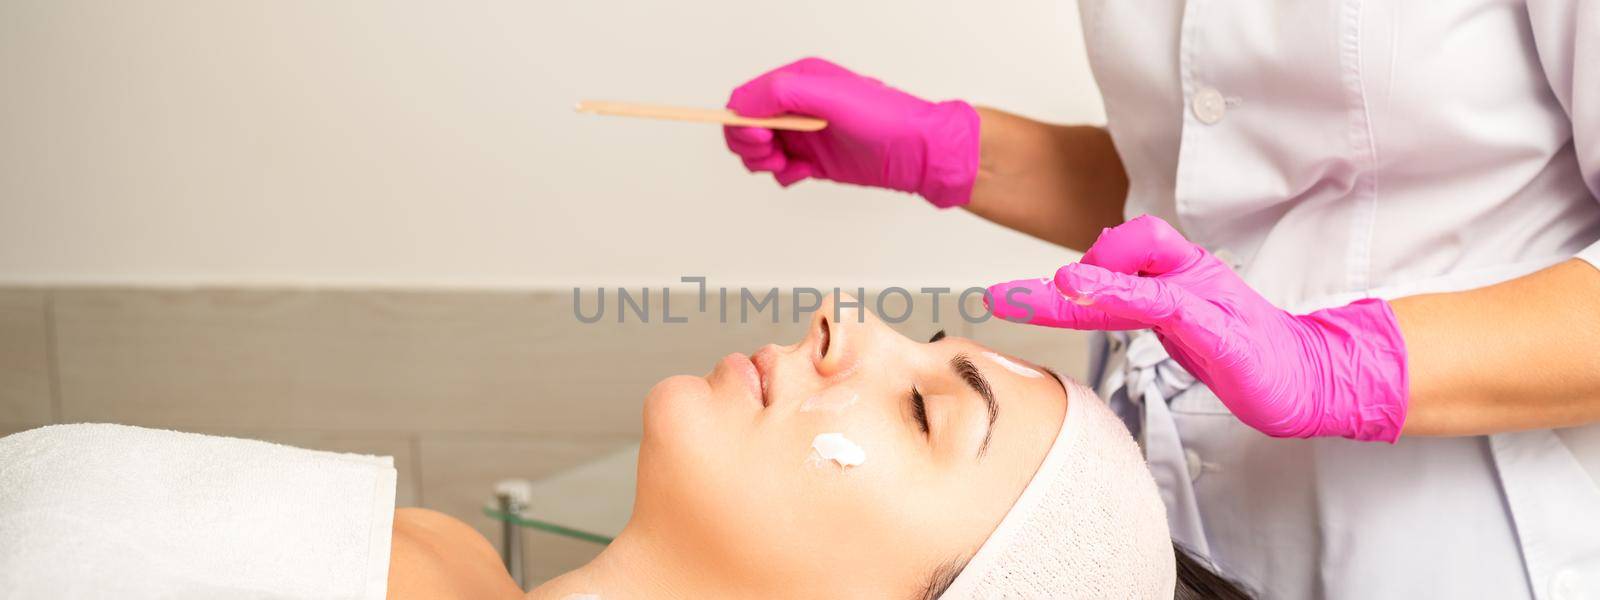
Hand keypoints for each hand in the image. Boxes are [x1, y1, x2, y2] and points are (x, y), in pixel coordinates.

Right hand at [723, 57, 979, 207]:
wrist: (919, 152)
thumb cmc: (884, 118)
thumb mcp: (830, 97)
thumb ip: (784, 93)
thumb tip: (744, 107)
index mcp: (798, 80)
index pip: (746, 97)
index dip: (742, 120)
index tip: (761, 138)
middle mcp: (797, 105)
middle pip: (745, 126)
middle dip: (750, 145)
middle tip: (772, 155)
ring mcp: (803, 133)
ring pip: (758, 151)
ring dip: (764, 162)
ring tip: (789, 165)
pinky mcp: (812, 159)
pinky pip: (780, 170)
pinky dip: (785, 175)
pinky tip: (808, 173)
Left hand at [986, 216, 1409, 441]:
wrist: (1308, 378)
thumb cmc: (1243, 351)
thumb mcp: (1180, 323)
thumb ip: (1136, 303)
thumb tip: (1086, 289)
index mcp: (1176, 272)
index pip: (1123, 244)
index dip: (1082, 265)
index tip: (1040, 297)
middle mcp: (1188, 274)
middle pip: (1122, 248)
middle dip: (1061, 276)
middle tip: (1006, 298)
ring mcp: (1205, 298)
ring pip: (1136, 275)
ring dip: (1084, 283)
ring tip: (1044, 290)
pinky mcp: (1218, 328)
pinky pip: (1165, 304)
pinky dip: (1124, 298)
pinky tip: (1091, 300)